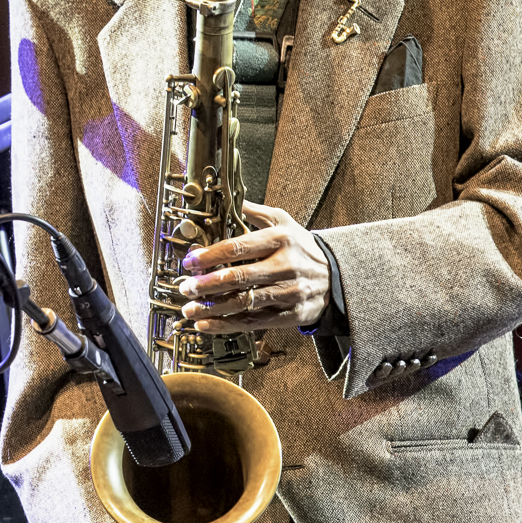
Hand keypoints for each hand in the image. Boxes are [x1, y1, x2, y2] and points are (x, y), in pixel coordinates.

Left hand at [177, 201, 329, 331]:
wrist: (336, 275)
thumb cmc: (300, 247)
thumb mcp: (283, 221)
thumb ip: (252, 212)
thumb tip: (225, 198)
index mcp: (281, 239)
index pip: (238, 247)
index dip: (210, 256)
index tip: (190, 262)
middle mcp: (286, 265)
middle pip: (239, 277)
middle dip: (206, 284)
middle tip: (185, 287)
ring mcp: (290, 291)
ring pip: (244, 302)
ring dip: (212, 308)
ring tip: (189, 308)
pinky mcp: (292, 314)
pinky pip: (254, 322)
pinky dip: (227, 325)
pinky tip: (206, 324)